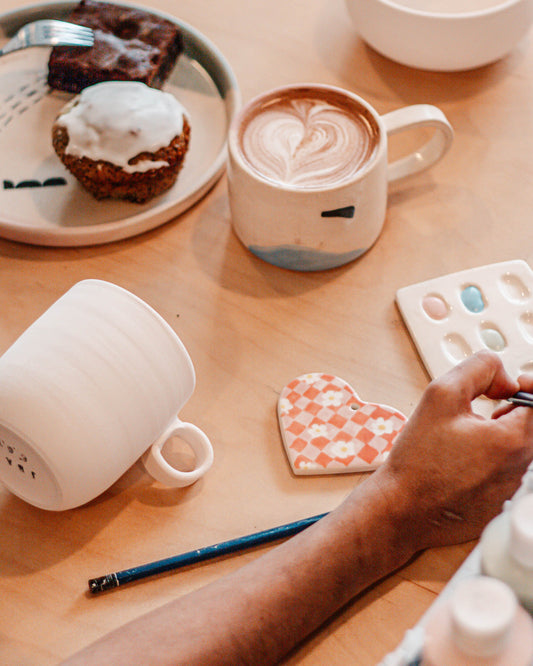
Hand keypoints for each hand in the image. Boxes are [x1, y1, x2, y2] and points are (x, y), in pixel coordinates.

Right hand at [373, 350, 532, 550]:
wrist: (402, 508)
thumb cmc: (417, 461)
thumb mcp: (441, 395)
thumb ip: (479, 369)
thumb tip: (504, 377)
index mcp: (513, 441)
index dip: (525, 388)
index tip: (508, 386)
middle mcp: (521, 469)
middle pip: (532, 427)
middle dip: (514, 412)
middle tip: (487, 410)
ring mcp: (512, 491)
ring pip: (521, 450)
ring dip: (503, 435)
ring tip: (469, 437)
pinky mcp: (500, 506)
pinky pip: (507, 473)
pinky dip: (493, 461)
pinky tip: (464, 462)